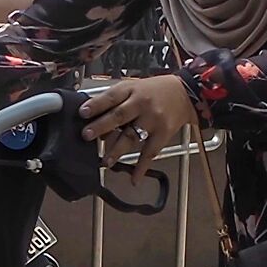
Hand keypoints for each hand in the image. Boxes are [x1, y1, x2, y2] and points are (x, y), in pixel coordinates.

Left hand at [79, 73, 195, 170]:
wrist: (184, 93)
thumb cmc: (153, 91)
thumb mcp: (132, 87)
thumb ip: (114, 101)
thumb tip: (92, 119)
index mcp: (131, 90)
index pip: (111, 97)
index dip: (96, 105)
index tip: (82, 113)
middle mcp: (142, 104)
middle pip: (119, 116)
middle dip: (102, 126)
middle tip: (86, 135)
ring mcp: (153, 119)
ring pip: (133, 136)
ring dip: (117, 149)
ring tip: (106, 161)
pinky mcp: (163, 134)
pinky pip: (150, 152)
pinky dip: (142, 167)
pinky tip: (134, 179)